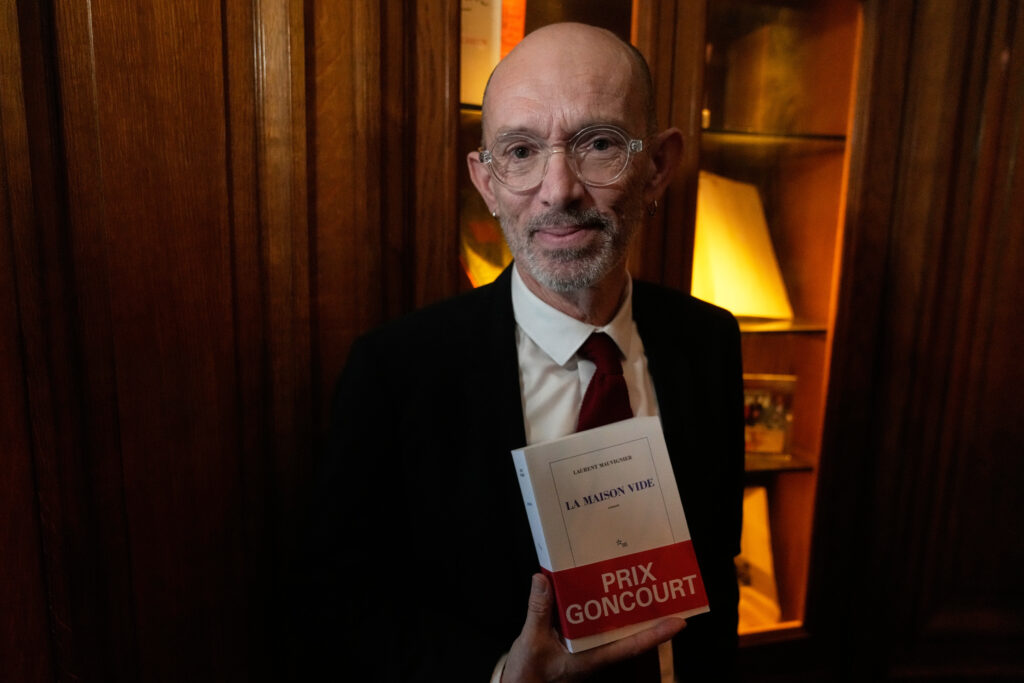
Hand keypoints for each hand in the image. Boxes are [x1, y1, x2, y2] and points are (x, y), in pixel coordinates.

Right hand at [500, 573, 685, 682]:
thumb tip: (543, 579)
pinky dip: (595, 606)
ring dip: (623, 609)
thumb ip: (539, 610)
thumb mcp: (531, 642)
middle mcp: (595, 653)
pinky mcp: (575, 643)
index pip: (631, 646)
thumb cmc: (528, 675)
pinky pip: (592, 623)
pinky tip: (594, 588)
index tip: (680, 622)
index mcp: (591, 658)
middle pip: (627, 633)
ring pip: (611, 627)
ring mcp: (586, 648)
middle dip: (646, 615)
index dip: (656, 635)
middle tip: (662, 590)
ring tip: (636, 583)